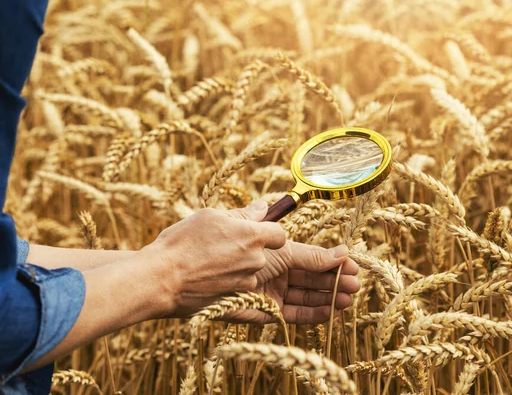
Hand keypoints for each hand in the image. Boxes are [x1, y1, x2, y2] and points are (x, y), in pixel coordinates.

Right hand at [143, 200, 285, 316]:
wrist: (161, 279)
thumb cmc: (182, 243)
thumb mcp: (209, 217)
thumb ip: (241, 214)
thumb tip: (262, 207)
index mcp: (252, 236)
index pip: (278, 234)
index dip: (266, 231)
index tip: (251, 230)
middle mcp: (255, 260)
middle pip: (261, 252)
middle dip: (245, 248)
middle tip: (217, 244)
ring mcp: (246, 282)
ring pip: (248, 270)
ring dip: (234, 265)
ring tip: (205, 261)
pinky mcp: (235, 299)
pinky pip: (236, 286)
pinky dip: (225, 281)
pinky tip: (204, 277)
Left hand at [224, 241, 359, 324]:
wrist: (197, 274)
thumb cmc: (230, 251)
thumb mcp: (268, 242)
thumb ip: (298, 244)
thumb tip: (330, 240)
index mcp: (276, 252)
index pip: (311, 256)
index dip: (332, 260)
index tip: (353, 263)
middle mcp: (277, 272)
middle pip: (312, 277)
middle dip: (335, 280)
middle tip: (356, 283)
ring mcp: (273, 293)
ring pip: (307, 296)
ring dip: (330, 297)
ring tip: (349, 297)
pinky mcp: (268, 313)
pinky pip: (295, 314)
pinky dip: (315, 313)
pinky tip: (333, 310)